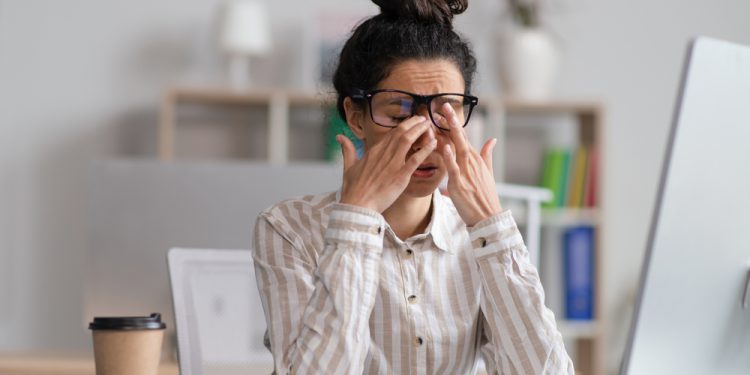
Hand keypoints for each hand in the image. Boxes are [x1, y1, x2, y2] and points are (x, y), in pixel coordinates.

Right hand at [337, 116, 436, 212]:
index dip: (403, 126)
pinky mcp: (401, 176)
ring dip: (420, 130)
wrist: (358, 205)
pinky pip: (416, 159)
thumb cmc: (353, 189)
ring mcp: (393, 164)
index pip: (391, 133)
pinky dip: (426, 150)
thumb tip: (339, 137)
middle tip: (424, 118)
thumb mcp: (348, 166)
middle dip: (414, 123)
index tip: (412, 121)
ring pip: (408, 140)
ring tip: (429, 125)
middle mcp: (384, 154)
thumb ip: (347, 150)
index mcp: (373, 151)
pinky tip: (434, 143)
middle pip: (401, 132)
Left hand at [439, 103, 502, 225]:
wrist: (488, 216)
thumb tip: (492, 140)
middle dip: (451, 121)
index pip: (463, 137)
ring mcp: (466, 172)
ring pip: (457, 148)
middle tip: (442, 106)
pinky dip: (449, 157)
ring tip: (441, 118)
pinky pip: (453, 168)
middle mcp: (471, 162)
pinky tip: (445, 146)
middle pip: (460, 138)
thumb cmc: (486, 196)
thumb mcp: (489, 172)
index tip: (444, 111)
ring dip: (449, 132)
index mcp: (476, 159)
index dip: (453, 124)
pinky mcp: (460, 184)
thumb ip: (487, 155)